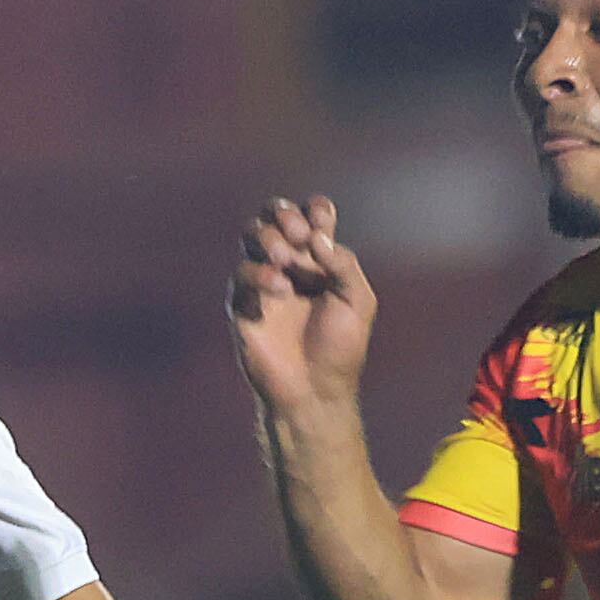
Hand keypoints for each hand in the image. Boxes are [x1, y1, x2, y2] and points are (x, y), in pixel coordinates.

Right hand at [227, 196, 376, 415]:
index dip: (315, 210)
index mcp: (320, 260)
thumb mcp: (358, 302)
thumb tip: (316, 238)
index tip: (322, 222)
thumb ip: (343, 263)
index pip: (311, 216)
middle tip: (300, 236)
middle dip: (284, 216)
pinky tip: (279, 289)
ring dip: (269, 239)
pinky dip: (259, 274)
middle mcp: (290, 265)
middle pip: (274, 216)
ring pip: (252, 236)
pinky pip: (241, 274)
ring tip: (285, 261)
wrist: (315, 390)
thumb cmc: (341, 349)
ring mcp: (263, 281)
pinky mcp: (243, 303)